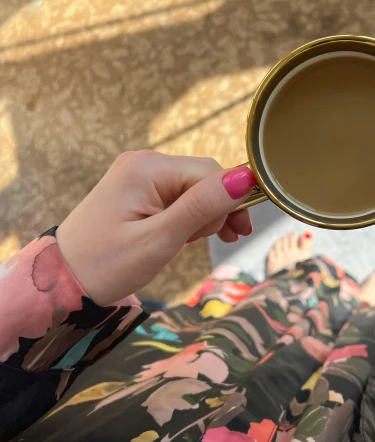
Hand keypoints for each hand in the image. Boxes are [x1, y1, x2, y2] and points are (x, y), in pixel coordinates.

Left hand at [56, 151, 256, 305]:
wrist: (61, 280)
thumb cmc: (106, 265)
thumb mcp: (159, 240)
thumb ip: (202, 206)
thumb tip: (246, 176)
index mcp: (148, 168)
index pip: (210, 173)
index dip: (231, 201)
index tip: (237, 234)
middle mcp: (144, 161)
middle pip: (203, 178)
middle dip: (214, 210)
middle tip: (200, 243)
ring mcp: (139, 173)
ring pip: (193, 187)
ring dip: (202, 215)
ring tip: (189, 242)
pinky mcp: (137, 187)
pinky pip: (176, 194)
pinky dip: (186, 215)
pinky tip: (184, 234)